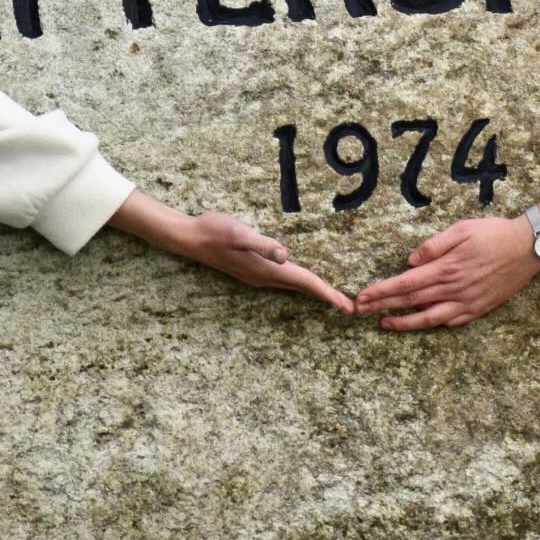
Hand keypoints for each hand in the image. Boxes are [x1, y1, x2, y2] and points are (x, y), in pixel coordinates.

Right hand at [173, 209, 355, 312]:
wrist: (190, 238)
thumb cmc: (214, 231)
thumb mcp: (240, 233)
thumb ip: (262, 244)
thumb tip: (285, 254)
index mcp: (267, 270)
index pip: (305, 282)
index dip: (328, 293)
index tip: (347, 306)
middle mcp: (264, 277)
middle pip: (303, 289)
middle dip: (327, 297)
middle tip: (350, 308)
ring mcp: (257, 276)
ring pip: (293, 287)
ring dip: (314, 292)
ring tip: (333, 298)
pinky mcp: (252, 270)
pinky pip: (283, 282)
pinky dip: (300, 284)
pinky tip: (302, 282)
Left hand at [351, 215, 539, 330]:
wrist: (528, 247)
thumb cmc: (494, 233)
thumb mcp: (462, 230)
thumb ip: (434, 246)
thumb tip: (410, 260)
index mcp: (446, 268)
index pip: (405, 284)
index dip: (381, 291)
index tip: (362, 297)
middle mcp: (453, 289)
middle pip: (410, 301)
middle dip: (383, 306)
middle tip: (360, 311)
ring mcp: (466, 302)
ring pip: (428, 317)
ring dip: (403, 322)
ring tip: (384, 323)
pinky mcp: (479, 308)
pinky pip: (451, 321)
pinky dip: (432, 324)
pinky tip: (421, 323)